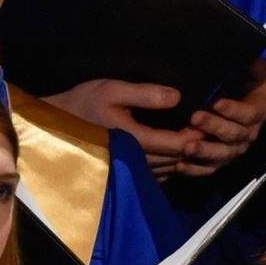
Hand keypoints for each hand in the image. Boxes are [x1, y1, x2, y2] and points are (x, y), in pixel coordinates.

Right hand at [43, 79, 195, 180]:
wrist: (56, 127)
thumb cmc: (83, 103)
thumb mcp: (112, 89)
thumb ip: (145, 94)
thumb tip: (178, 96)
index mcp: (134, 139)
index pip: (174, 144)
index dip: (194, 135)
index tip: (206, 122)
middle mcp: (135, 159)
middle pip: (175, 159)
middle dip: (193, 146)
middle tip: (209, 130)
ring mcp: (130, 170)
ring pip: (168, 169)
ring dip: (183, 157)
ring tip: (197, 141)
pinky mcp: (126, 172)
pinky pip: (156, 175)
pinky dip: (169, 166)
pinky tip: (174, 154)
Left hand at [179, 58, 265, 176]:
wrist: (231, 104)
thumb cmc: (239, 84)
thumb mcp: (251, 73)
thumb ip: (257, 69)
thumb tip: (259, 62)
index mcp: (257, 112)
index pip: (249, 114)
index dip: (235, 110)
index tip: (217, 103)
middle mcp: (247, 134)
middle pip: (234, 135)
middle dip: (215, 127)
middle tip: (195, 118)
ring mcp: (233, 150)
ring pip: (222, 155)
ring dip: (205, 151)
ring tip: (187, 147)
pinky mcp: (218, 161)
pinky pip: (208, 168)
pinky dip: (194, 169)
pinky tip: (180, 165)